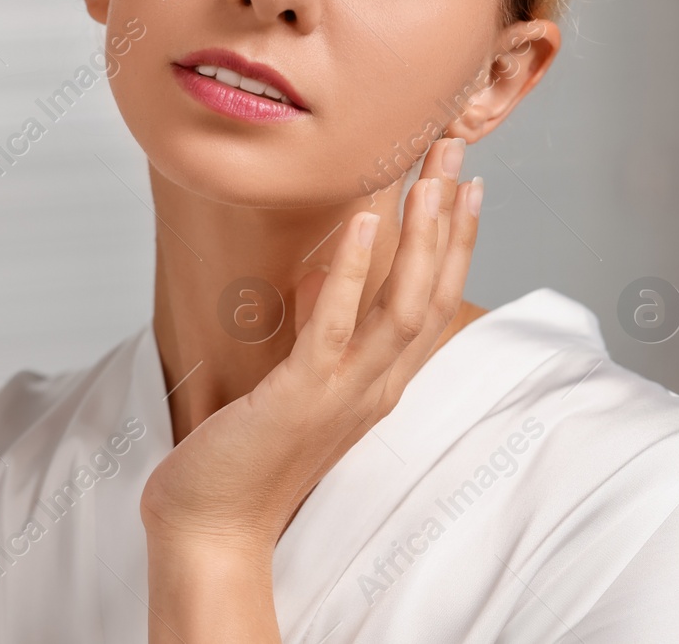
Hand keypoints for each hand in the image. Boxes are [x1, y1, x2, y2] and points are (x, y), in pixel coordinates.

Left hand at [139, 138, 482, 560]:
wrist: (212, 529)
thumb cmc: (247, 460)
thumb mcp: (302, 387)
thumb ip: (327, 338)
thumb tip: (330, 277)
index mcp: (381, 385)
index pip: (435, 302)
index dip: (457, 242)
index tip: (466, 184)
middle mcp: (377, 387)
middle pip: (433, 292)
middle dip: (450, 218)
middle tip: (458, 149)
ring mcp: (344, 393)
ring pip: (404, 306)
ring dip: (423, 237)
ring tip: (432, 176)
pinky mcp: (301, 396)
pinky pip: (336, 327)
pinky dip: (355, 272)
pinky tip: (364, 223)